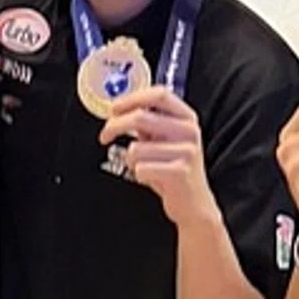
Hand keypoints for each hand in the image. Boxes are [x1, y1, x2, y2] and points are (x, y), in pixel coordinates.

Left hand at [101, 86, 216, 226]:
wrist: (193, 203)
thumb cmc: (174, 168)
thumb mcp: (165, 138)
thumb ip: (147, 121)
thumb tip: (118, 109)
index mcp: (187, 118)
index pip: (159, 94)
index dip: (132, 98)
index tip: (114, 108)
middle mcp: (189, 131)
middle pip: (140, 117)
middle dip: (114, 126)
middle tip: (105, 135)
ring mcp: (187, 151)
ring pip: (135, 148)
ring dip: (130, 159)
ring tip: (143, 166)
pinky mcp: (179, 172)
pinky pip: (140, 168)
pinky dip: (138, 175)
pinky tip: (152, 178)